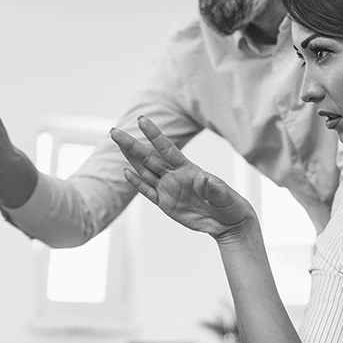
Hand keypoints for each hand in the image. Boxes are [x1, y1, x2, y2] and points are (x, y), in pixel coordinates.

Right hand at [110, 116, 255, 240]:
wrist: (227, 222)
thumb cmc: (228, 204)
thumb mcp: (223, 195)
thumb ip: (212, 187)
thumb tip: (204, 179)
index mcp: (188, 169)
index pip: (167, 148)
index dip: (154, 135)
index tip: (141, 120)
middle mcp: (175, 175)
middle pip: (148, 158)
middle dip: (131, 145)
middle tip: (114, 131)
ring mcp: (169, 189)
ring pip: (144, 171)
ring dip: (130, 158)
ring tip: (117, 144)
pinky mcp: (166, 204)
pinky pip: (148, 192)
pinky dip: (137, 183)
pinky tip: (126, 172)